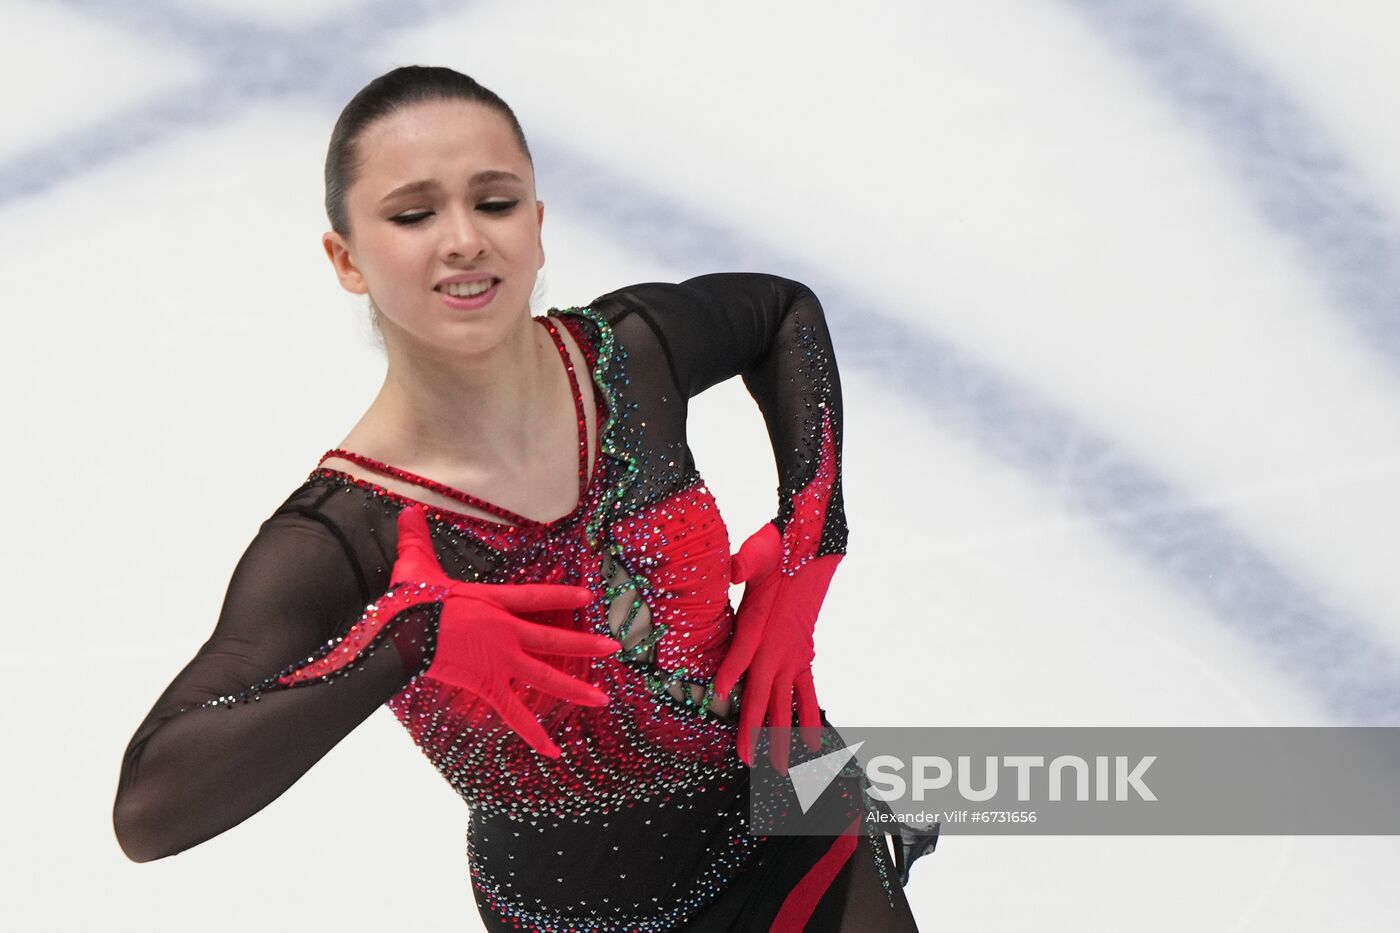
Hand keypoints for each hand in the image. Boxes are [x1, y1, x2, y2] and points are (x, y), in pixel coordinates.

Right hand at [392, 508, 618, 757]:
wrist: (401, 634)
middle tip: (615, 648)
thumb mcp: (416, 565)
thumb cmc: (408, 601)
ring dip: (575, 689)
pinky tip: (554, 751)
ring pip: (546, 677)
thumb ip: (417, 537)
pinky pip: (515, 713)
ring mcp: (501, 662)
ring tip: (602, 699)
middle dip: (586, 644)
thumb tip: (410, 509)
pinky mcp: (488, 686)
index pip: (537, 597)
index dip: (563, 597)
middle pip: (554, 640)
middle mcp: (506, 632)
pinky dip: (534, 734)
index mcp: (494, 603)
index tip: (588, 597)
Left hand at [712, 522, 841, 774]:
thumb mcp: (758, 552)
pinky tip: (812, 743)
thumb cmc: (779, 551)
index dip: (728, 674)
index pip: (742, 655)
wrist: (812, 552)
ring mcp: (795, 656)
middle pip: (764, 694)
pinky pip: (807, 693)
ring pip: (787, 704)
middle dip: (755, 729)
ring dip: (784, 736)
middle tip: (747, 761)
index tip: (715, 696)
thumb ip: (744, 563)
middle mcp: (780, 648)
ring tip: (781, 769)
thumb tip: (733, 567)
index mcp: (763, 626)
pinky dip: (809, 718)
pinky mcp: (804, 656)